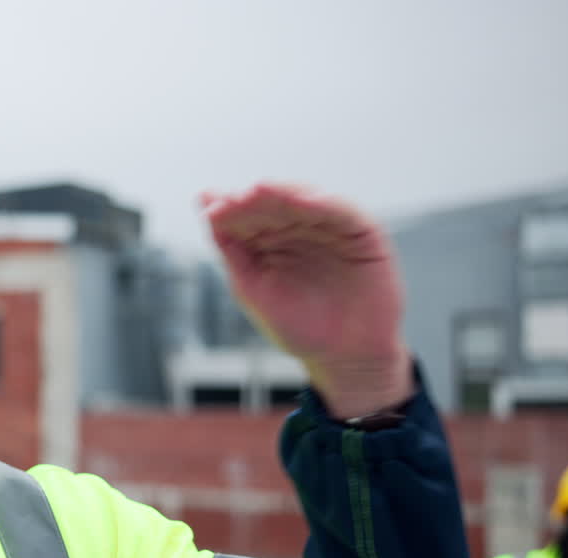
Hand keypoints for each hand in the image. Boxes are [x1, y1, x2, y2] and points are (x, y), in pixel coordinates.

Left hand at [201, 183, 413, 418]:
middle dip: (252, 200)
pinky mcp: (361, 233)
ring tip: (259, 191)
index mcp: (268, 242)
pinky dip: (324, 204)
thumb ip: (230, 249)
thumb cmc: (297, 327)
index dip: (229, 211)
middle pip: (272, 206)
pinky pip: (342, 212)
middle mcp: (297, 230)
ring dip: (283, 195)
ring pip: (304, 202)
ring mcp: (329, 229)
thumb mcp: (252, 288)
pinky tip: (303, 201)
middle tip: (235, 198)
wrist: (344, 357)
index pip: (246, 218)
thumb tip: (206, 207)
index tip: (211, 207)